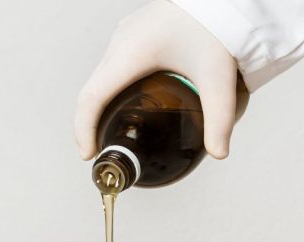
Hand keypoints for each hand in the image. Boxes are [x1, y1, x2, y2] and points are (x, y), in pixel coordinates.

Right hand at [75, 0, 239, 159]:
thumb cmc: (216, 25)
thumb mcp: (218, 77)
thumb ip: (219, 118)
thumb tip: (219, 153)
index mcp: (132, 53)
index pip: (92, 97)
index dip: (84, 129)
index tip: (89, 154)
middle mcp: (122, 42)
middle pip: (94, 88)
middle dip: (91, 122)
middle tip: (102, 149)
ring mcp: (127, 35)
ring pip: (103, 76)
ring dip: (101, 104)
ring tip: (115, 130)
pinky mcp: (137, 32)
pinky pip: (115, 64)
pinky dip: (113, 88)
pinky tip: (132, 103)